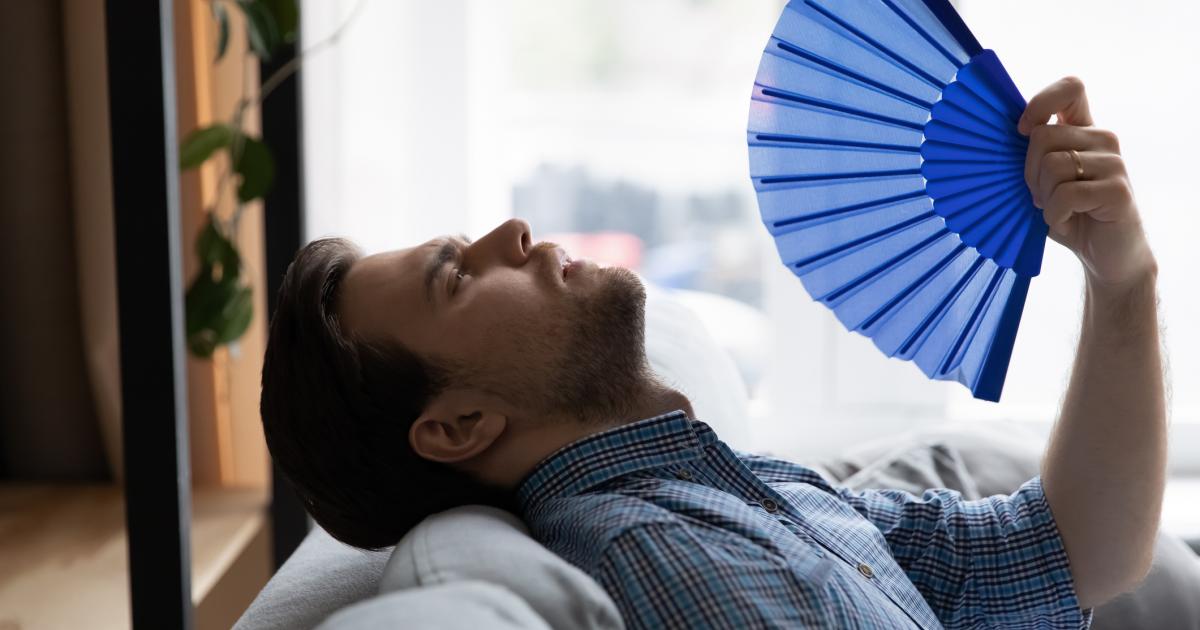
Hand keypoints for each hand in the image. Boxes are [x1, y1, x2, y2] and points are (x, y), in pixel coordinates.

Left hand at [1018, 77, 1155, 291]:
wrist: (1106, 255)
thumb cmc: (1069, 215)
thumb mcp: (1043, 181)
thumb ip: (1032, 157)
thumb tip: (989, 141)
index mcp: (1084, 130)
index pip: (1070, 88)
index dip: (1040, 103)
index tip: (1022, 131)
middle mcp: (1103, 139)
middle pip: (1043, 136)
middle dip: (1029, 172)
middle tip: (1040, 197)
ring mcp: (1114, 163)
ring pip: (1053, 165)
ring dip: (1043, 197)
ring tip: (1056, 210)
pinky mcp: (1118, 190)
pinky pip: (1066, 194)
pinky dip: (1055, 214)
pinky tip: (1066, 221)